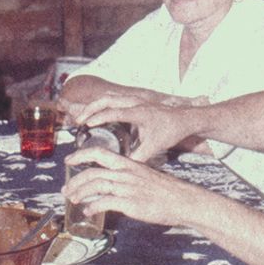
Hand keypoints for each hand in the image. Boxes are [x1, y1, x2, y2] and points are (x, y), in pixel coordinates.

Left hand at [62, 147, 197, 227]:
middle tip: (66, 189)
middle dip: (75, 181)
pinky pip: (104, 203)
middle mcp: (125, 173)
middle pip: (92, 172)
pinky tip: (88, 212)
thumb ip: (129, 178)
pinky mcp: (129, 203)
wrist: (183, 200)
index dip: (81, 155)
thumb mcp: (145, 176)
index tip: (69, 160)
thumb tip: (116, 185)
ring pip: (94, 186)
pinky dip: (92, 207)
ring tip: (73, 199)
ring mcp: (127, 187)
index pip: (99, 153)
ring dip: (80, 193)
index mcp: (128, 164)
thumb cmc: (166, 191)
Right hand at [77, 98, 191, 161]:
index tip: (85, 125)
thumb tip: (123, 168)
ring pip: (108, 96)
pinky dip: (102, 104)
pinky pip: (114, 98)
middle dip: (89, 109)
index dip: (97, 118)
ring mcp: (135, 98)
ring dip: (94, 105)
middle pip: (106, 99)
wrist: (185, 118)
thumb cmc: (171, 131)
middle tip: (79, 122)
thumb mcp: (154, 146)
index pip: (113, 112)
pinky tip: (97, 115)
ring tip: (84, 118)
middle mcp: (135, 102)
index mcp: (138, 112)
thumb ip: (138, 157)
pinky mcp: (135, 100)